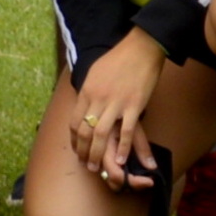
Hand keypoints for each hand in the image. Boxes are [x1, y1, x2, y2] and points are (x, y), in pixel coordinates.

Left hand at [71, 32, 165, 189]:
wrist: (140, 48)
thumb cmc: (118, 59)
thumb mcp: (95, 74)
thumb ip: (90, 91)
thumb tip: (85, 103)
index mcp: (86, 91)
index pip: (75, 122)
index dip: (75, 140)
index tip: (77, 150)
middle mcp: (97, 99)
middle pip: (85, 132)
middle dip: (84, 152)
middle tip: (87, 165)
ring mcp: (115, 103)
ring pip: (101, 134)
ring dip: (98, 154)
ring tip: (99, 168)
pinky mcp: (133, 105)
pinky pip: (126, 131)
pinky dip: (123, 148)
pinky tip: (122, 160)